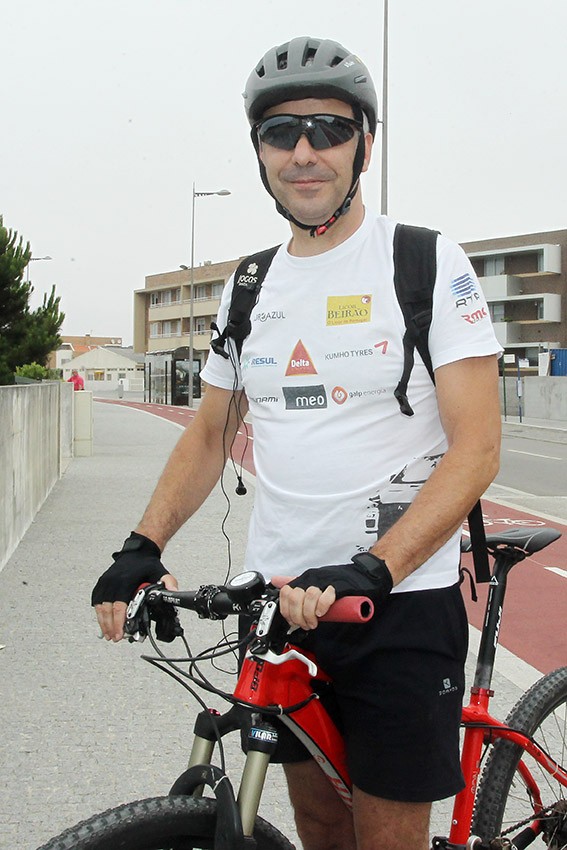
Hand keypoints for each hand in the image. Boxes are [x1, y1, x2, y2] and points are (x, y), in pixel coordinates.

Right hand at [92, 532, 177, 641]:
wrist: (137, 551)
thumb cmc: (147, 564)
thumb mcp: (161, 572)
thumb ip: (169, 583)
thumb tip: (174, 593)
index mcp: (126, 581)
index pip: (119, 606)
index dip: (118, 622)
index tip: (120, 634)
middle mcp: (113, 582)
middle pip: (107, 610)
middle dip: (110, 626)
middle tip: (115, 638)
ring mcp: (105, 582)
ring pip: (100, 607)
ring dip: (103, 622)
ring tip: (109, 634)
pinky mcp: (101, 582)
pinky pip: (96, 600)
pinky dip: (99, 613)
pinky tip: (103, 622)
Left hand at [275, 553, 392, 629]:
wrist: (362, 576)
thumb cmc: (338, 581)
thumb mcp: (313, 582)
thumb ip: (295, 582)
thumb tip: (276, 581)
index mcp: (305, 578)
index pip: (285, 592)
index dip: (286, 610)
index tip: (292, 620)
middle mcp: (313, 578)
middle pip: (295, 597)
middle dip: (298, 616)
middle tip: (306, 624)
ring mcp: (325, 581)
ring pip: (309, 596)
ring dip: (310, 614)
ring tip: (315, 621)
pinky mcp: (339, 586)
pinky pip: (326, 596)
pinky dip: (322, 606)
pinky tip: (323, 612)